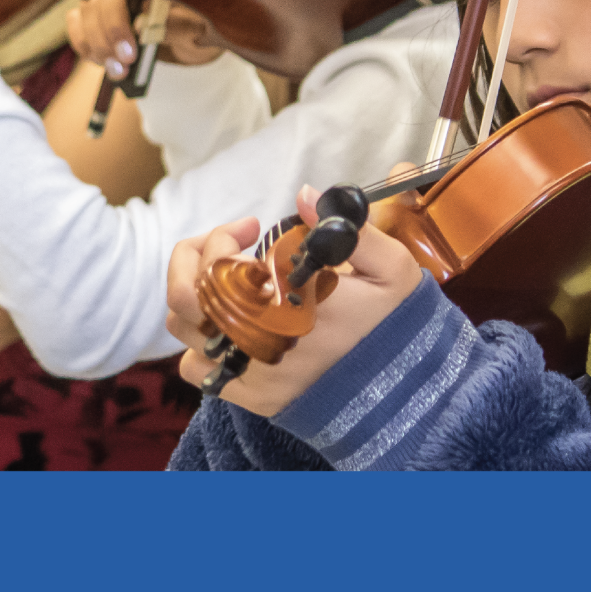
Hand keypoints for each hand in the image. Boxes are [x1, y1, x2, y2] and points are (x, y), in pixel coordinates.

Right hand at [67, 0, 220, 80]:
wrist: (193, 36)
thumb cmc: (199, 25)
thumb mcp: (200, 27)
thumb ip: (176, 24)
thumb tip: (142, 24)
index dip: (118, 20)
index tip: (129, 52)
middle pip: (98, 3)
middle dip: (107, 38)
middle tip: (124, 66)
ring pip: (83, 14)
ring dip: (95, 46)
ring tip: (117, 72)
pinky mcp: (96, 15)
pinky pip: (76, 24)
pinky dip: (83, 45)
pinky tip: (101, 62)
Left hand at [164, 185, 423, 417]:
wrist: (406, 395)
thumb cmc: (395, 326)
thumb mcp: (390, 268)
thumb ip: (350, 229)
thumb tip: (305, 194)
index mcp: (288, 303)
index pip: (220, 264)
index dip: (224, 237)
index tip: (251, 227)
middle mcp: (260, 340)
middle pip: (188, 292)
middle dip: (198, 254)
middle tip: (228, 244)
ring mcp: (251, 372)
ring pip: (184, 327)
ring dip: (196, 293)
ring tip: (223, 278)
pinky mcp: (249, 397)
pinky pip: (194, 368)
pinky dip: (200, 341)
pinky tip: (228, 323)